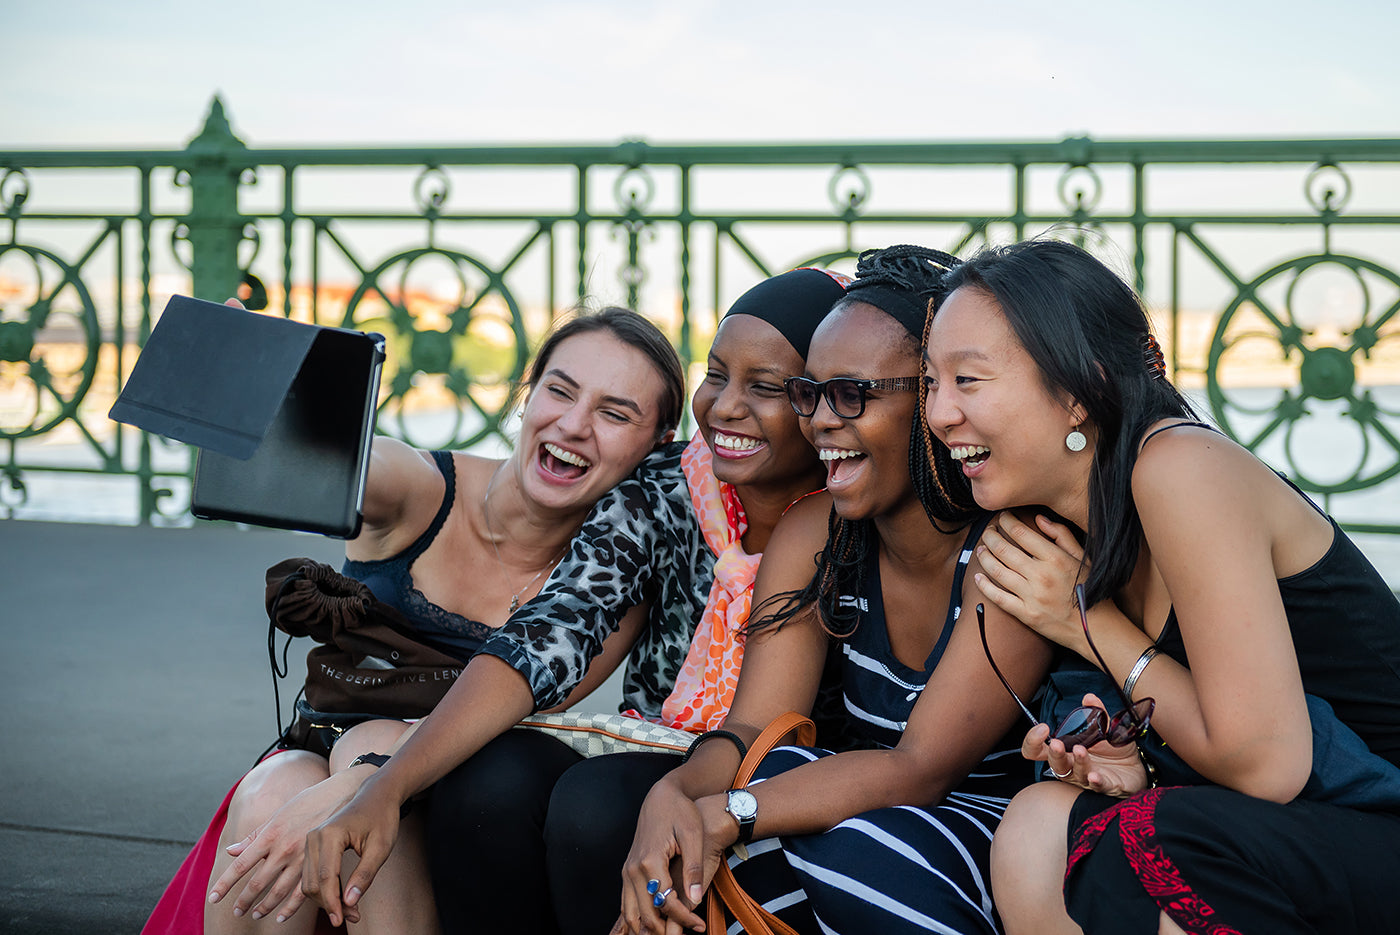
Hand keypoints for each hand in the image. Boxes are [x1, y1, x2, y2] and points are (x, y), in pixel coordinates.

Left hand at [206, 768, 360, 922]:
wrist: (341, 794)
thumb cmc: (306, 802)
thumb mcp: (278, 815)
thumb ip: (254, 836)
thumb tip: (231, 852)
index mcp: (270, 835)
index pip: (241, 865)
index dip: (225, 884)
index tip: (213, 897)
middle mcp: (283, 849)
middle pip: (257, 883)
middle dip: (243, 901)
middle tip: (236, 912)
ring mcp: (302, 858)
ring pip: (278, 892)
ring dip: (264, 906)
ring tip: (255, 914)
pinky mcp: (319, 864)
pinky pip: (302, 892)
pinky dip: (290, 907)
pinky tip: (281, 916)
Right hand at [301, 773, 403, 926]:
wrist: (377, 795)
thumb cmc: (382, 818)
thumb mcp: (381, 848)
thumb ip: (365, 875)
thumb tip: (349, 902)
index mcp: (330, 834)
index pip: (325, 877)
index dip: (333, 903)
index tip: (342, 921)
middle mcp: (314, 837)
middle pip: (314, 883)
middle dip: (331, 904)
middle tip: (354, 917)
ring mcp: (311, 840)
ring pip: (310, 882)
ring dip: (327, 900)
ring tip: (352, 911)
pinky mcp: (313, 845)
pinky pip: (312, 874)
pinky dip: (325, 889)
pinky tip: (342, 899)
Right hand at [614, 781, 726, 933]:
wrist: (661, 795)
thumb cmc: (680, 811)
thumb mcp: (692, 835)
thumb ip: (693, 868)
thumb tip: (694, 899)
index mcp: (650, 860)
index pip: (666, 902)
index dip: (684, 918)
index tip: (700, 926)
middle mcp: (633, 869)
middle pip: (646, 914)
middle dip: (666, 929)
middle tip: (689, 931)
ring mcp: (627, 871)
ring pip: (631, 913)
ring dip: (648, 928)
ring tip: (670, 933)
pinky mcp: (627, 871)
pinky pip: (627, 903)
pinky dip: (638, 919)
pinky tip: (656, 923)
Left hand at [974, 512, 1086, 650]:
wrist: (1094, 627)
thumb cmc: (1088, 589)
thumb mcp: (1082, 558)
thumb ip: (1061, 536)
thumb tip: (1039, 519)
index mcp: (1055, 559)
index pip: (1021, 533)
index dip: (1007, 522)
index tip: (1002, 517)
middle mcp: (1041, 576)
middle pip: (1004, 550)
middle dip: (991, 536)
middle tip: (987, 531)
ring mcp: (1032, 596)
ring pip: (997, 571)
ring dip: (984, 557)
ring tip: (980, 549)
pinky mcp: (1026, 614)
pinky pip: (998, 597)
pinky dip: (984, 586)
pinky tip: (977, 576)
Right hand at [1022, 694, 1148, 797]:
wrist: (1135, 767)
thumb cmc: (1112, 750)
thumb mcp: (1105, 728)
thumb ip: (1096, 713)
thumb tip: (1089, 698)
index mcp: (1065, 750)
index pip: (1037, 750)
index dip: (1033, 741)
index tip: (1042, 728)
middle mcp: (1071, 765)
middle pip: (1053, 763)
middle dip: (1053, 753)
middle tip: (1057, 743)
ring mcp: (1086, 777)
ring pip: (1074, 774)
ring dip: (1077, 762)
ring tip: (1081, 751)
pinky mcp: (1105, 786)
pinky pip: (1097, 786)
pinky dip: (1095, 781)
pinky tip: (1095, 775)